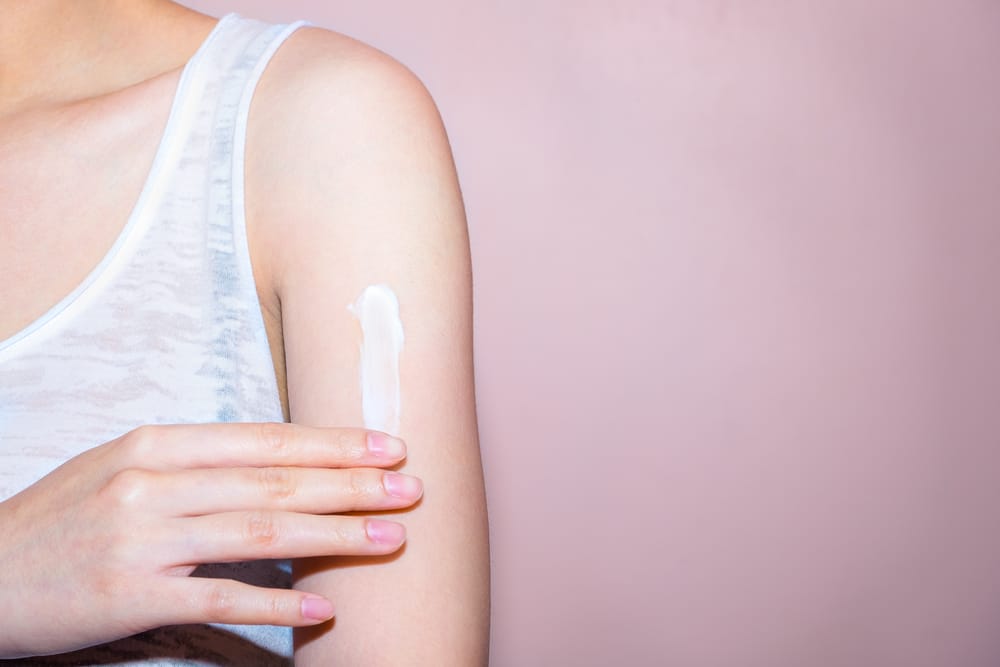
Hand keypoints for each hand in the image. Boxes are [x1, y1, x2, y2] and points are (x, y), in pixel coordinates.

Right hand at [0, 423, 422, 658]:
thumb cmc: (66, 517)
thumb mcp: (125, 466)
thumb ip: (200, 462)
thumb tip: (284, 464)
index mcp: (158, 444)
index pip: (267, 439)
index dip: (334, 443)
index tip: (389, 445)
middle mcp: (153, 483)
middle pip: (275, 483)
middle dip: (353, 485)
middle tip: (413, 487)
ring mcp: (142, 541)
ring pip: (260, 534)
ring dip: (336, 536)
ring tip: (392, 537)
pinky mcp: (131, 597)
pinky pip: (219, 600)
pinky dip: (278, 606)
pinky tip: (326, 608)